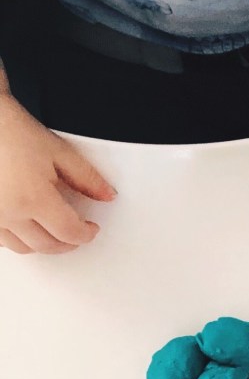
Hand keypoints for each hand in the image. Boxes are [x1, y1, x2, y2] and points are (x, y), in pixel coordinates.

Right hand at [0, 94, 116, 255]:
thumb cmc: (11, 131)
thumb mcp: (58, 152)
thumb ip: (87, 178)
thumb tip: (108, 196)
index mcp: (32, 198)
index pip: (69, 233)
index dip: (86, 234)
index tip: (91, 228)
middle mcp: (7, 213)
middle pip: (47, 245)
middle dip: (67, 242)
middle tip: (76, 230)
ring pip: (22, 247)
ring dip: (42, 242)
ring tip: (52, 227)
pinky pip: (1, 240)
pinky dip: (17, 237)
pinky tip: (25, 224)